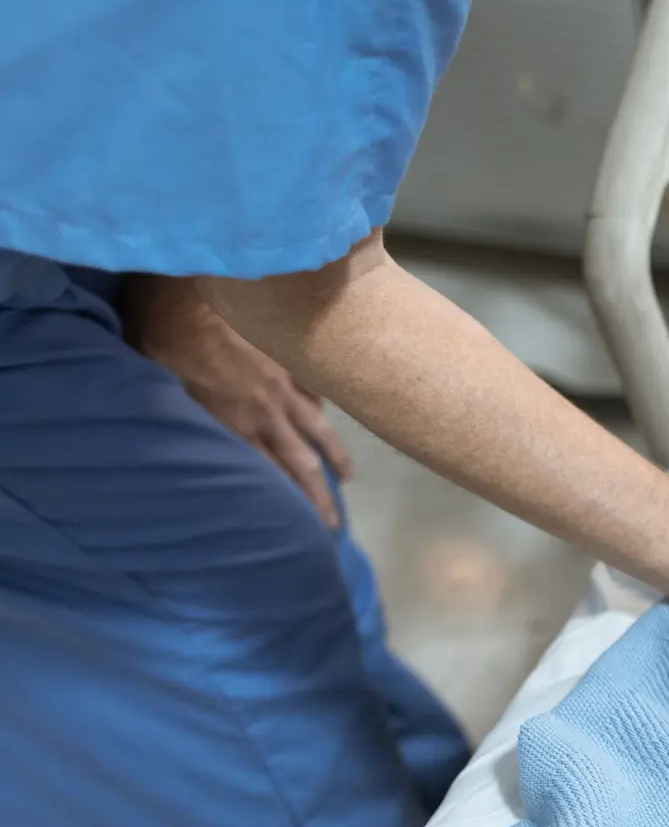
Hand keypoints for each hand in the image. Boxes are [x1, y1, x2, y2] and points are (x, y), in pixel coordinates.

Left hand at [124, 276, 352, 526]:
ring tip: (346, 476)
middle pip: (303, 464)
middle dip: (319, 498)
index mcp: (237, 426)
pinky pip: (313, 390)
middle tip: (333, 525)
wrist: (189, 297)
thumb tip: (200, 455)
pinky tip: (324, 416)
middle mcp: (267, 412)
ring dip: (334, 456)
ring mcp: (282, 384)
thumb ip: (193, 427)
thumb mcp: (165, 397)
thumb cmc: (163, 345)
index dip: (292, 506)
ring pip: (318, 428)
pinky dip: (320, 408)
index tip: (306, 529)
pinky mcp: (286, 359)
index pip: (273, 478)